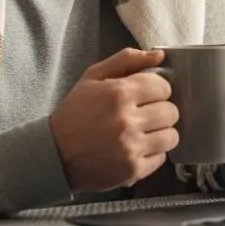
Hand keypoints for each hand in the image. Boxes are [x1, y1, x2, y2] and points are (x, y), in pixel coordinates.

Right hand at [49, 48, 178, 193]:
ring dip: (161, 133)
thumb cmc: (75, 113)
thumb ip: (127, 59)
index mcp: (120, 93)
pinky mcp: (132, 170)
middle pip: (171, 112)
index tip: (147, 96)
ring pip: (171, 136)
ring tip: (144, 132)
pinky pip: (162, 158)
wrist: (53, 155)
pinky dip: (153, 154)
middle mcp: (127, 121)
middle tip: (145, 115)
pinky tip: (137, 149)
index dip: (156, 90)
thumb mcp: (93, 77)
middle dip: (160, 111)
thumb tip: (159, 55)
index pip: (164, 87)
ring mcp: (131, 148)